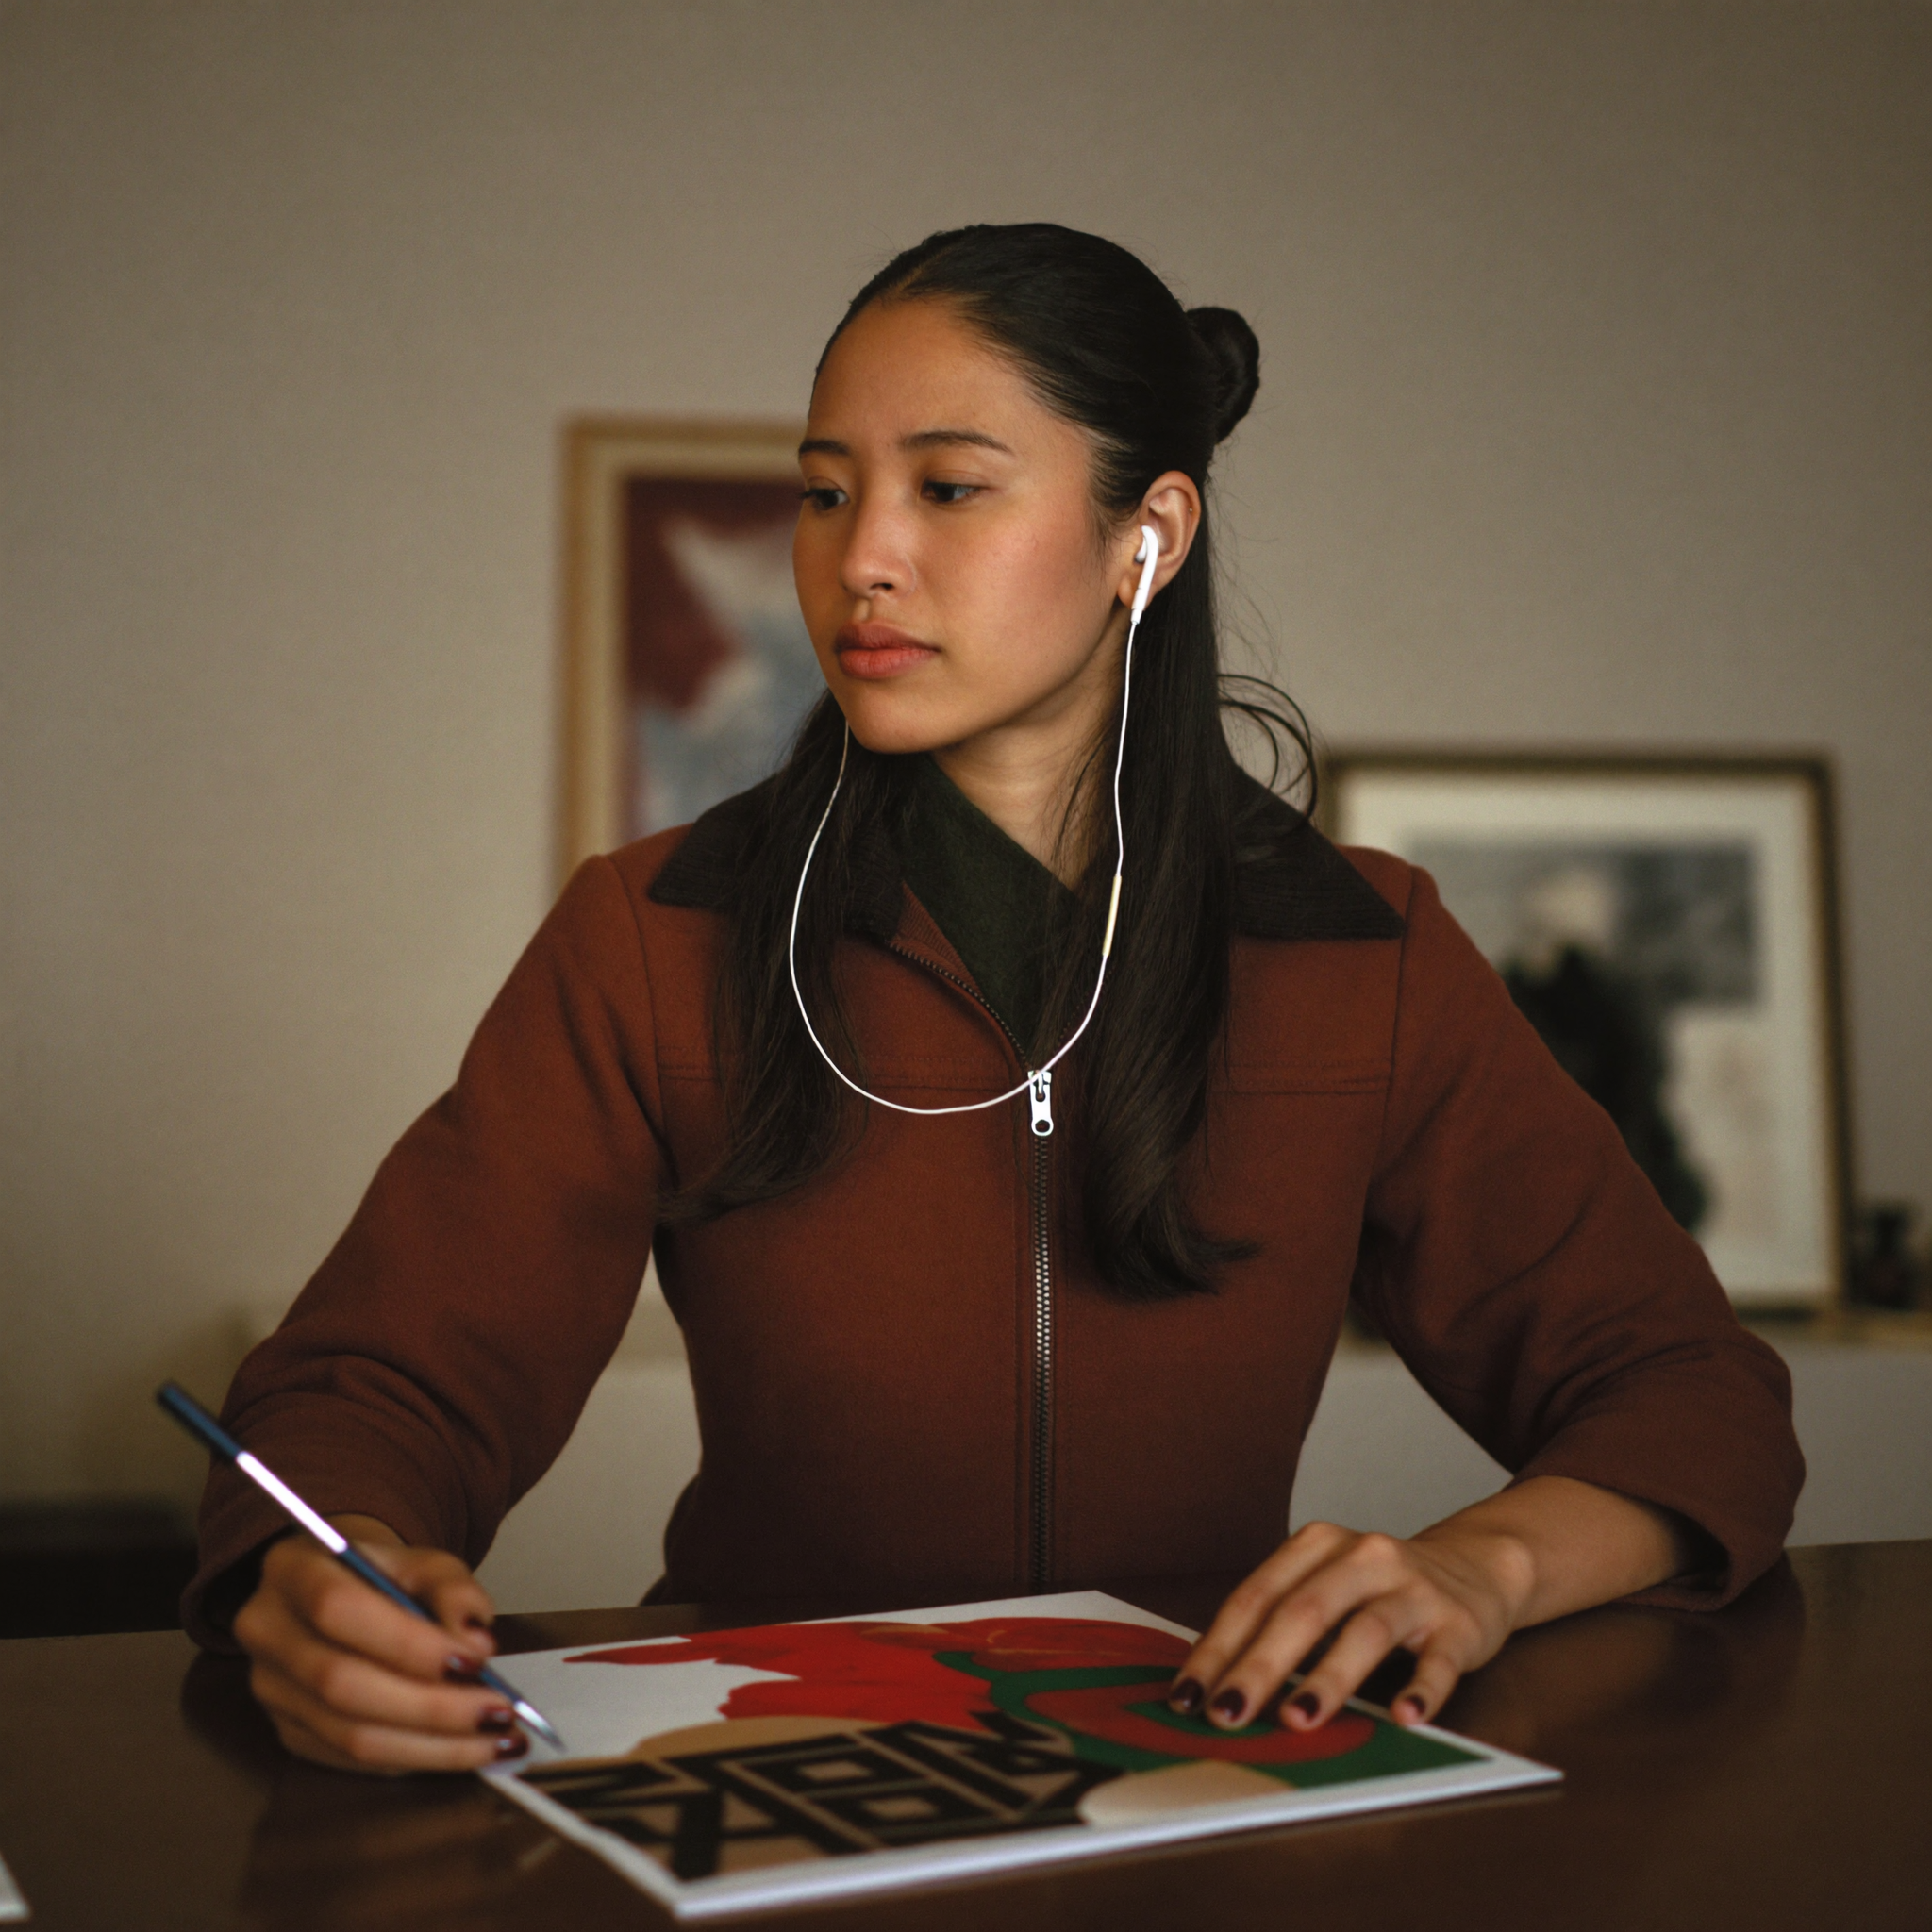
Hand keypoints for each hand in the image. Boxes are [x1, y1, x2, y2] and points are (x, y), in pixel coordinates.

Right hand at [233, 1514, 519, 1773]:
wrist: (343, 1593)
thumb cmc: (386, 1576)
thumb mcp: (425, 1562)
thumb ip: (452, 1589)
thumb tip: (475, 1640)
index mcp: (292, 1570)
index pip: (337, 1609)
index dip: (405, 1642)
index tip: (474, 1662)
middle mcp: (266, 1632)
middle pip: (342, 1684)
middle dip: (431, 1706)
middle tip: (498, 1713)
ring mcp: (271, 1690)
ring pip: (349, 1735)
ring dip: (432, 1746)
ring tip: (495, 1740)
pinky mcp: (288, 1732)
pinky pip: (352, 1760)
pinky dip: (413, 1757)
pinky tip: (460, 1749)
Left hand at [1167, 1477, 1694, 1732]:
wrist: (1477, 1565)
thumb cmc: (1379, 1589)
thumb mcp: (1327, 1586)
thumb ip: (1280, 1623)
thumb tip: (1214, 1687)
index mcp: (1317, 1546)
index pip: (1256, 1596)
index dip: (1218, 1647)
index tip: (1186, 1696)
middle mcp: (1363, 1557)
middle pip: (1302, 1611)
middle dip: (1259, 1666)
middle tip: (1227, 1714)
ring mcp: (1413, 1588)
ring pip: (1365, 1631)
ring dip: (1328, 1677)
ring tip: (1297, 1719)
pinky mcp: (1458, 1624)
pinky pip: (1439, 1659)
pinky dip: (1422, 1689)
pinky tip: (1405, 1718)